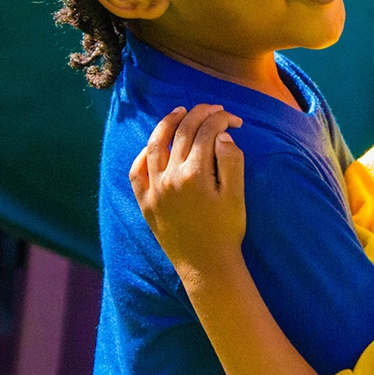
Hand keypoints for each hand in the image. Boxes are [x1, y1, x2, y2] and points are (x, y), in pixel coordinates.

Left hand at [130, 104, 244, 282]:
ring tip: (180, 111)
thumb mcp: (236, 195)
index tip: (234, 119)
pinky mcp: (145, 203)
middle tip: (213, 108)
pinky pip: (137, 171)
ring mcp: (154, 190)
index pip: (207, 132)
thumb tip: (221, 135)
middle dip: (200, 114)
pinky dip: (144, 153)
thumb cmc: (226, 230)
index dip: (222, 119)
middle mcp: (170, 178)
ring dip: (168, 123)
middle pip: (183, 131)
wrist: (206, 266)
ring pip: (155, 144)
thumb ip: (231, 161)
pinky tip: (154, 145)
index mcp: (195, 174)